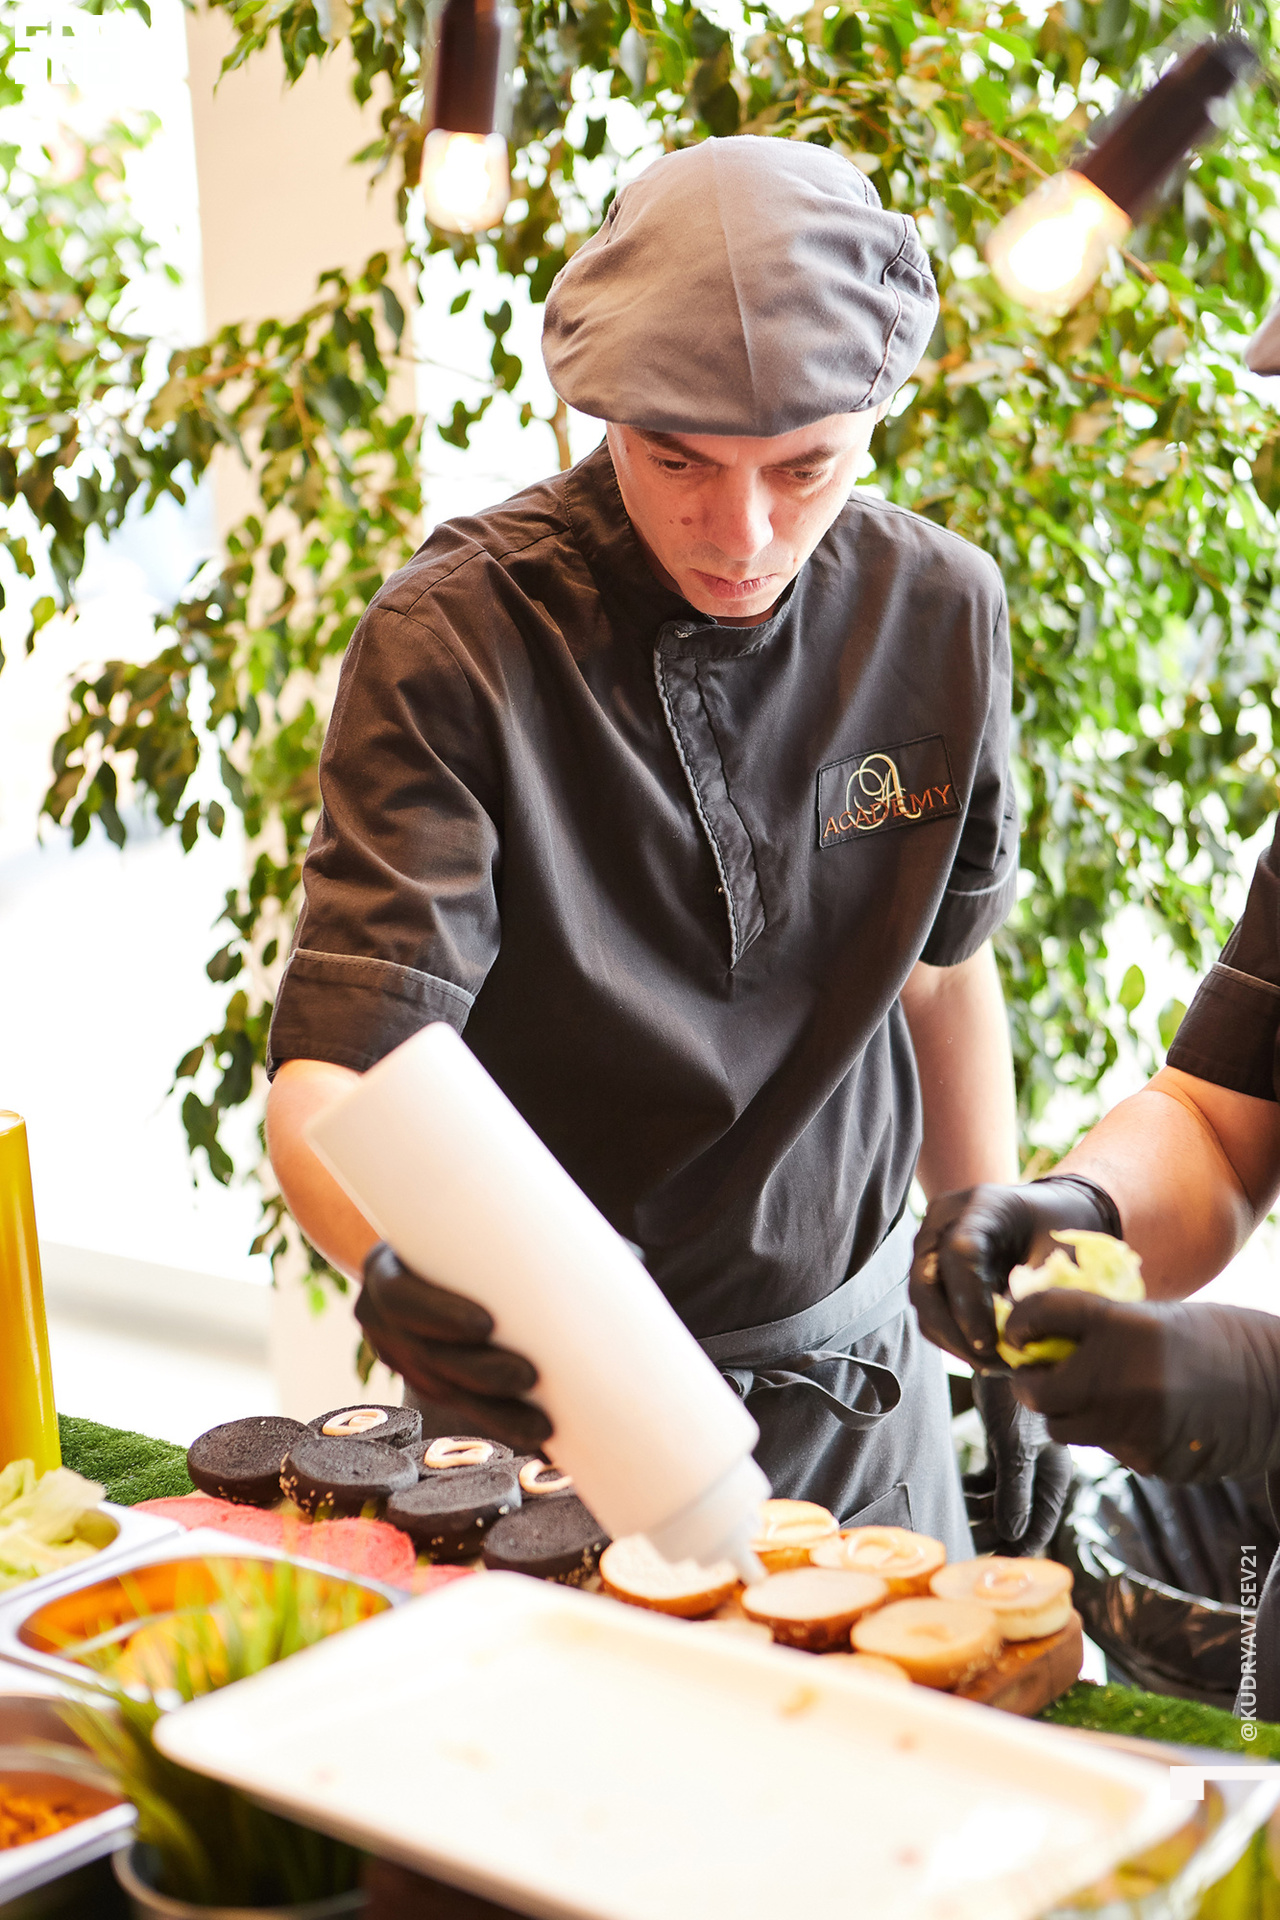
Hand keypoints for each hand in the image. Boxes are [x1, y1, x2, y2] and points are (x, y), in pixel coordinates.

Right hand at [355, 1243, 552, 1452]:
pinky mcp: (422, 1378)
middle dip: (479, 1372)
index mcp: (385, 1268)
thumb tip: (604, 1238)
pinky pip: (456, 1405)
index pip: (401, 1296)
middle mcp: (381, 1316)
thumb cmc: (464, 1229)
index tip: (486, 1325)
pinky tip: (536, 1438)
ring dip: (494, 1412)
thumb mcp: (471, 1224)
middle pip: (428, 1353)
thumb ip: (515, 1232)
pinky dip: (496, 1420)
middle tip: (530, 1376)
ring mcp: (397, 1353)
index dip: (439, 1314)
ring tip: (542, 1426)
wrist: (424, 1251)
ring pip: (445, 1389)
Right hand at [909, 1175, 1120, 1366]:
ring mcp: (930, 1245)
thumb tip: (1012, 1337)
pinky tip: (985, 1353)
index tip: (991, 1344)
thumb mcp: (1061, 1252)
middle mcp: (943, 1222)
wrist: (1049, 1213)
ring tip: (994, 1364)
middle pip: (926, 1283)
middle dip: (954, 1332)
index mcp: (981, 1205)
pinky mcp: (930, 1269)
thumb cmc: (1062, 1228)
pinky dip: (953, 1337)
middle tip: (991, 1364)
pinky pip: (930, 1310)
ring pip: (923, 1303)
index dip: (970, 1303)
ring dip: (953, 1341)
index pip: (959, 1253)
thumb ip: (1037, 1289)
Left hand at [965, 1372, 1073, 1555]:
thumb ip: (1014, 1490)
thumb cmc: (1014, 1395)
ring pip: (1002, 1500)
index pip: (1041, 1526)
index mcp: (1054, 1476)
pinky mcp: (1004, 1447)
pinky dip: (975, 1487)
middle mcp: (1041, 1472)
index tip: (993, 1567)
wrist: (999, 1351)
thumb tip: (1012, 1536)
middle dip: (994, 1532)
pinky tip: (959, 1487)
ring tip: (959, 1514)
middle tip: (967, 1541)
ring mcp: (1021, 1460)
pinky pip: (989, 1480)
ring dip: (982, 1510)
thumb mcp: (1015, 1446)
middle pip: (1019, 1517)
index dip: (1019, 1550)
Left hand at [1006, 1290, 1279, 1483]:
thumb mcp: (1153, 1317)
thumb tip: (1038, 1338)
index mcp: (1122, 1327)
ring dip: (1070, 1414)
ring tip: (1099, 1397)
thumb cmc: (1215, 1340)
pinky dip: (1115, 1435)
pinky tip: (1148, 1419)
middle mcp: (1121, 1378)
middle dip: (1032, 1386)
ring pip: (1066, 1429)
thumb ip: (1099, 1327)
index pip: (1042, 1314)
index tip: (1016, 1331)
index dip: (1019, 1322)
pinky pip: (1108, 1450)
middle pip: (1038, 1393)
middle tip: (1039, 1376)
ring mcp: (1134, 1425)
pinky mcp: (1149, 1460)